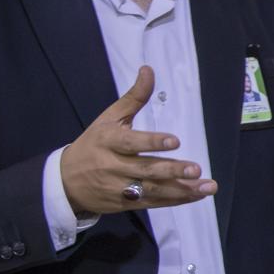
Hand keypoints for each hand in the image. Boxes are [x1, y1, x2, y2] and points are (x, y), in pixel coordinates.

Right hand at [60, 66, 215, 213]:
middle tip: (195, 169)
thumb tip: (149, 70)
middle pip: (145, 169)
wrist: (66, 181)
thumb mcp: (108, 118)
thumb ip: (133, 98)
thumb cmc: (94, 143)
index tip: (175, 141)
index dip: (152, 142)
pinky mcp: (127, 203)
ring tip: (207, 187)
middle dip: (172, 170)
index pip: (131, 143)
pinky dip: (176, 199)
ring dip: (182, 190)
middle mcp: (113, 166)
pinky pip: (154, 202)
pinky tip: (197, 194)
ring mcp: (120, 187)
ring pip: (153, 190)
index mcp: (108, 141)